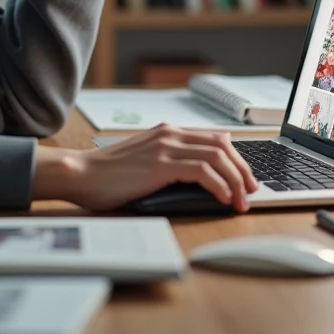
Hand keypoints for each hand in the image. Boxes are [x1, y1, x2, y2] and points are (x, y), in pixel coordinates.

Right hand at [31, 124, 258, 211]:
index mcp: (167, 132)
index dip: (236, 158)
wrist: (81, 174)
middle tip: (251, 191)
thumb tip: (198, 176)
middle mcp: (170, 134)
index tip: (244, 178)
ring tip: (241, 200)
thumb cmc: (107, 175)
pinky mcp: (162, 164)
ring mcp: (166, 147)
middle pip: (223, 144)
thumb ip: (169, 161)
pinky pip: (203, 171)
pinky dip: (219, 185)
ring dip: (236, 180)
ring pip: (218, 157)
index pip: (214, 138)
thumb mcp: (144, 161)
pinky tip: (223, 198)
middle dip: (243, 169)